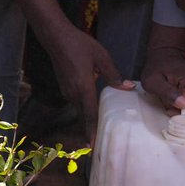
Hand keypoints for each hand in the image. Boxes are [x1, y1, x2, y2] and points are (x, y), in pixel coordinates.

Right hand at [41, 22, 132, 140]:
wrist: (56, 39)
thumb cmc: (80, 45)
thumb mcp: (102, 57)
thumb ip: (114, 75)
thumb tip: (128, 88)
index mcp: (83, 87)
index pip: (89, 114)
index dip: (92, 131)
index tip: (93, 146)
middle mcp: (73, 94)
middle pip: (84, 116)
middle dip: (91, 130)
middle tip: (100, 144)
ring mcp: (67, 92)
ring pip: (81, 109)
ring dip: (89, 119)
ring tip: (99, 129)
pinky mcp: (66, 88)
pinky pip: (77, 102)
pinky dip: (85, 108)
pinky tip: (93, 108)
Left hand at [142, 50, 184, 112]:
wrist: (166, 56)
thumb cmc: (157, 69)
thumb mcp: (153, 82)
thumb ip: (167, 93)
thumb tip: (183, 104)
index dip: (182, 112)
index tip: (170, 105)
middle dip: (182, 107)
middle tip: (170, 97)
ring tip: (175, 92)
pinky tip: (182, 91)